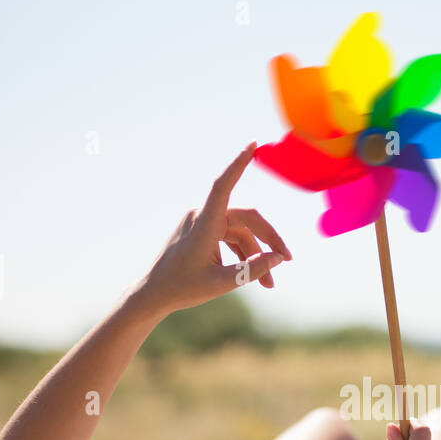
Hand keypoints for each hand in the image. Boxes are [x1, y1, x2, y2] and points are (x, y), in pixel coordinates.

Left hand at [136, 143, 291, 313]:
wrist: (153, 294)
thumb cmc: (182, 288)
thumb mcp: (222, 283)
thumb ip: (252, 270)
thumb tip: (278, 259)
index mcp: (203, 223)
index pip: (223, 185)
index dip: (239, 164)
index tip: (253, 145)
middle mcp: (203, 217)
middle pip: (247, 220)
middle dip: (269, 241)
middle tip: (287, 261)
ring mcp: (203, 223)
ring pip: (241, 232)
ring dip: (257, 254)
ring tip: (270, 283)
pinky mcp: (203, 231)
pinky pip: (231, 237)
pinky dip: (244, 254)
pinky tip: (255, 274)